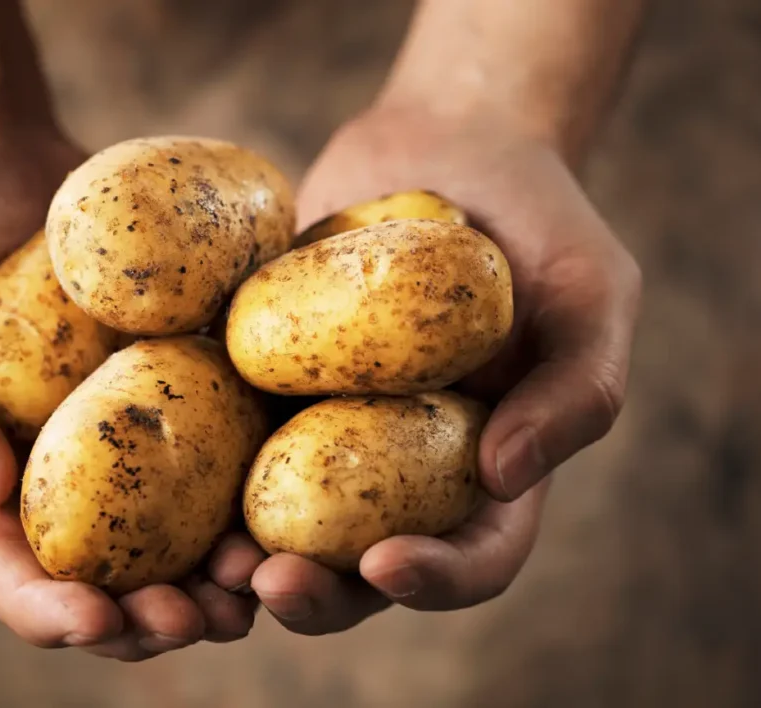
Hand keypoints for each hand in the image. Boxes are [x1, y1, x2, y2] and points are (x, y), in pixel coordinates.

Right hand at [0, 127, 262, 658]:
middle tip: (202, 621)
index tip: (96, 620)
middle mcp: (53, 471)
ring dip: (216, 575)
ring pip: (172, 533)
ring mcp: (120, 435)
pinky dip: (252, 487)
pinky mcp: (173, 388)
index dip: (47, 610)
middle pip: (103, 574)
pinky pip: (216, 449)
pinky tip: (291, 499)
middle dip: (150, 616)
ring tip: (260, 584)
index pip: (3, 567)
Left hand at [250, 105, 641, 633]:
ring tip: (212, 560)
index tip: (387, 564)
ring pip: (285, 519)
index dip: (437, 580)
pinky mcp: (270, 379)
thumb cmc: (539, 220)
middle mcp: (404, 465)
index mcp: (488, 465)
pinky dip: (200, 465)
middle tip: (270, 583)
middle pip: (362, 566)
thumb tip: (503, 477)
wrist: (448, 144)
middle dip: (319, 593)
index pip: (475, 555)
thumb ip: (576, 389)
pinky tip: (167, 462)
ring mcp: (329, 426)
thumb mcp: (593, 294)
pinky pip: (230, 432)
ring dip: (246, 556)